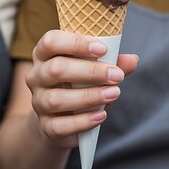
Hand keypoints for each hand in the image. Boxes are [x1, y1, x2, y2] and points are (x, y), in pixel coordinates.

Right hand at [25, 30, 137, 147]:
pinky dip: (83, 121)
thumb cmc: (77, 85)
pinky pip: (60, 125)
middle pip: (55, 69)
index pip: (50, 42)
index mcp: (44, 55)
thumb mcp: (93, 70)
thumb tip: (132, 60)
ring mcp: (38, 102)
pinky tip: (101, 115)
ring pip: (56, 99)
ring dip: (88, 96)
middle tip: (116, 75)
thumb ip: (111, 63)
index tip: (102, 49)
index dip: (75, 43)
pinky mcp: (46, 126)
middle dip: (89, 71)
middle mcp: (36, 76)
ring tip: (113, 93)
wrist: (59, 119)